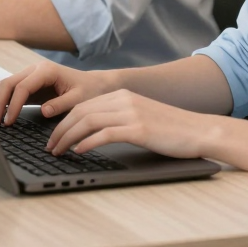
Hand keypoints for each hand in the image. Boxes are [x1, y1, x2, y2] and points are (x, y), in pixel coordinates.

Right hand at [0, 60, 114, 125]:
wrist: (92, 84)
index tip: (8, 122)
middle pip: (8, 83)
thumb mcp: (79, 99)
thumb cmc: (87, 91)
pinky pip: (9, 89)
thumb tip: (44, 111)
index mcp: (46, 71)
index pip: (22, 87)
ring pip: (4, 84)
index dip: (13, 105)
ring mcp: (30, 75)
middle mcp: (35, 70)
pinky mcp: (28, 84)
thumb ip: (61, 104)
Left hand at [47, 90, 217, 160]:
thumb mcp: (140, 116)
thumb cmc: (170, 129)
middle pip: (81, 111)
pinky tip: (79, 151)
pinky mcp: (138, 128)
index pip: (84, 105)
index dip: (64, 121)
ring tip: (58, 151)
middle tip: (49, 147)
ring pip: (88, 121)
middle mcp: (124, 99)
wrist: (198, 130)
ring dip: (68, 137)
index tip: (54, 136)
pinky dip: (88, 142)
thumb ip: (119, 118)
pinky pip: (105, 133)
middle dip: (60, 130)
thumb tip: (92, 133)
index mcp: (122, 94)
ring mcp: (131, 112)